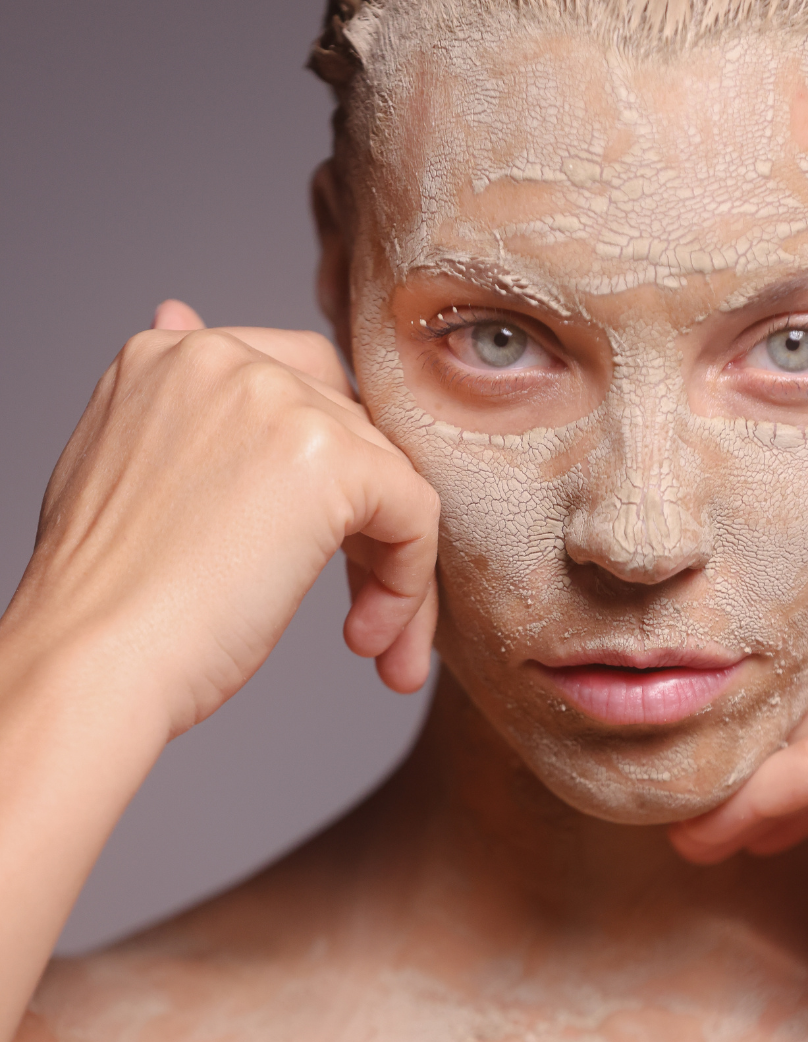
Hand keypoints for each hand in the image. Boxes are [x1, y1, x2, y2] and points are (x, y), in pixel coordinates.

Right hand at [3, 300, 439, 740]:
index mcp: (174, 357)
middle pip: (354, 434)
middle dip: (364, 527)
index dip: (325, 477)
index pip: (300, 390)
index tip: (305, 551)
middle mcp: (229, 360)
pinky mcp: (331, 460)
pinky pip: (417, 512)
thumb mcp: (124, 467)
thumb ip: (177, 402)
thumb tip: (182, 312)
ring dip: (393, 568)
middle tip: (358, 608)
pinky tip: (369, 636)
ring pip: (392, 478)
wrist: (91, 664)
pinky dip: (409, 581)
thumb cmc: (109, 598)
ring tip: (369, 640)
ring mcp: (281, 402)